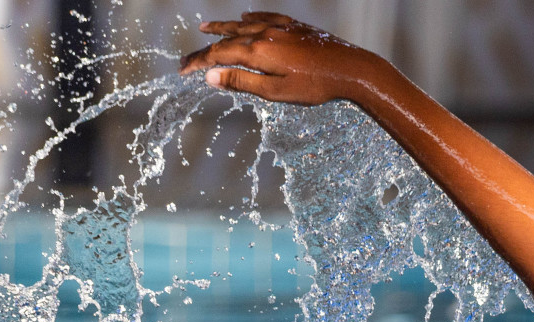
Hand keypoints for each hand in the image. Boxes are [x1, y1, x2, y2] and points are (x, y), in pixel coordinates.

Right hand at [179, 11, 390, 105]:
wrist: (351, 68)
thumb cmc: (315, 86)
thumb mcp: (276, 92)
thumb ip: (242, 82)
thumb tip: (209, 76)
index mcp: (256, 51)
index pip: (217, 55)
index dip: (197, 62)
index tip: (182, 71)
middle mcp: (264, 33)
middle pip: (226, 39)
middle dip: (205, 49)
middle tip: (188, 58)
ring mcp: (279, 27)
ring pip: (243, 24)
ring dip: (222, 27)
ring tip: (206, 28)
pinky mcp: (294, 26)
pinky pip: (265, 17)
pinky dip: (250, 18)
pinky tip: (246, 16)